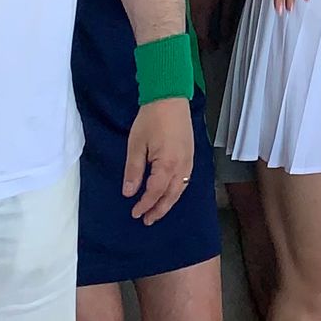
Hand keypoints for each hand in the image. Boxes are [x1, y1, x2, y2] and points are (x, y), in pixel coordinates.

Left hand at [122, 97, 194, 224]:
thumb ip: (134, 171)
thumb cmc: (151, 120)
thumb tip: (129, 193)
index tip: (134, 213)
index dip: (144, 205)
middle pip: (171, 195)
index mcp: (167, 164)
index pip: (155, 192)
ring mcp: (189, 161)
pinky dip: (177, 191)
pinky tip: (170, 193)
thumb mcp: (136, 145)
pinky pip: (185, 180)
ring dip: (169, 202)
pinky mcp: (191, 155)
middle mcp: (182, 166)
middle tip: (147, 220)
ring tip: (157, 211)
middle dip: (159, 209)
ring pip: (181, 189)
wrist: (170, 99)